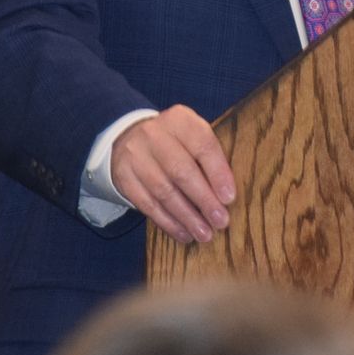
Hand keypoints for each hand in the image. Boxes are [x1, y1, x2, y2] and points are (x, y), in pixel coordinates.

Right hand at [111, 105, 237, 244]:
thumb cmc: (175, 142)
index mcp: (180, 120)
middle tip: (220, 221)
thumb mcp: (193, 137)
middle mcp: (155, 134)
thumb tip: (226, 196)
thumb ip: (209, 158)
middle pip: (181, 171)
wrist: (131, 138)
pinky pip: (148, 204)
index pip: (202, 145)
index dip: (218, 173)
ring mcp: (135, 155)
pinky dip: (168, 222)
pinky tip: (183, 234)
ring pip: (164, 191)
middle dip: (204, 200)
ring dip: (187, 217)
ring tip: (204, 234)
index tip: (229, 198)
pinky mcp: (124, 177)